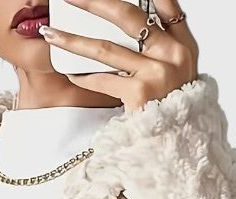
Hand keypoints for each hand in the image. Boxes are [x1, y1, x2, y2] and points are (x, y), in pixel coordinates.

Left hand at [39, 0, 198, 111]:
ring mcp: (157, 74)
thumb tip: (124, 25)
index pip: (165, 4)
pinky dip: (83, 77)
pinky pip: (103, 80)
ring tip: (51, 34)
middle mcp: (173, 54)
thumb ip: (160, 48)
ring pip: (106, 48)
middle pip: (128, 17)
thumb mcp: (178, 75)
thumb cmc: (174, 112)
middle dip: (94, 3)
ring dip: (73, 40)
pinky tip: (68, 73)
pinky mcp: (140, 95)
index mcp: (184, 45)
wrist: (178, 147)